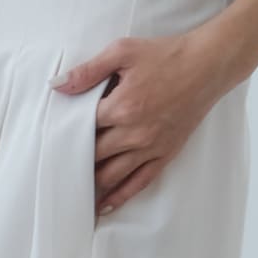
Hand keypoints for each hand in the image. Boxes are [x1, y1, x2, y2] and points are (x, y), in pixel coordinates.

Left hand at [51, 26, 232, 218]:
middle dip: (74, 162)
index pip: (81, 128)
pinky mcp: (166, 153)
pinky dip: (121, 195)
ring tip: (73, 195)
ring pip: (113, 175)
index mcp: (121, 106)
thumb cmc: (165, 55)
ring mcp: (151, 146)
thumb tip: (57, 86)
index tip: (50, 140)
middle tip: (55, 169)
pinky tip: (106, 205)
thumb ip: (88, 71)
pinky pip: (140, 181)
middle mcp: (134, 132)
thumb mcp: (122, 52)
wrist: (207, 65)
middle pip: (94, 155)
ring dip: (92, 186)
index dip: (65, 134)